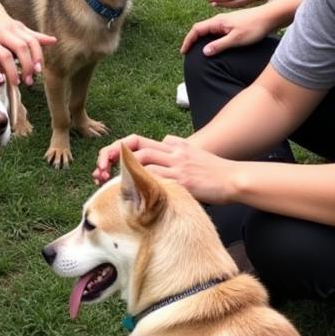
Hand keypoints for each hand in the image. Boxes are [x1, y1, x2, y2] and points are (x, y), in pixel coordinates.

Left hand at [95, 134, 237, 204]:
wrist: (235, 178)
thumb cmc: (214, 170)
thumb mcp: (192, 153)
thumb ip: (175, 149)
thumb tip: (163, 146)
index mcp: (173, 145)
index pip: (139, 141)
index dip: (119, 149)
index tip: (107, 163)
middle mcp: (173, 152)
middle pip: (136, 148)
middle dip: (113, 158)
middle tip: (99, 174)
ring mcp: (177, 165)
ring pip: (143, 161)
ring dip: (123, 172)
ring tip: (107, 185)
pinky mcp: (182, 180)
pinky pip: (156, 179)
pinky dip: (140, 184)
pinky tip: (127, 194)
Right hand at [180, 6, 276, 55]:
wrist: (270, 17)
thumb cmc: (254, 27)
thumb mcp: (236, 39)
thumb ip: (219, 45)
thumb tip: (204, 52)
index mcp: (218, 21)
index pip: (196, 30)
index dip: (188, 41)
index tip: (183, 51)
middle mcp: (220, 20)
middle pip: (200, 29)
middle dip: (192, 40)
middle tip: (187, 52)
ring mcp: (226, 22)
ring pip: (208, 30)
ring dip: (201, 39)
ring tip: (197, 51)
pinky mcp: (233, 25)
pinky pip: (216, 32)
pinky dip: (210, 38)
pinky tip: (214, 45)